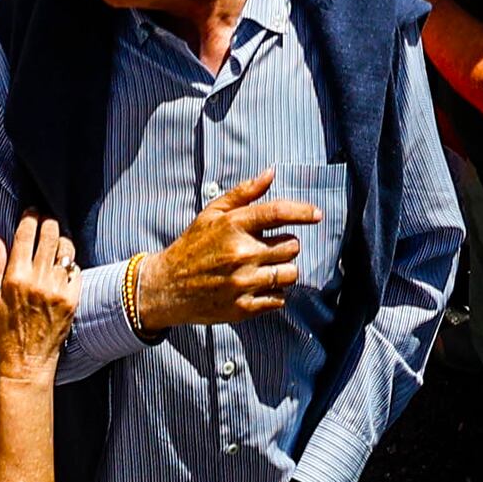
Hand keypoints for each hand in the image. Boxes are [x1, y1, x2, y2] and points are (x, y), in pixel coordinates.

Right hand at [0, 212, 80, 387]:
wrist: (27, 360)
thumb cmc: (5, 331)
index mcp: (16, 278)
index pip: (26, 235)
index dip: (30, 217)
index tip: (32, 211)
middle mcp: (38, 280)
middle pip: (50, 235)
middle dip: (48, 221)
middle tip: (46, 219)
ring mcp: (58, 289)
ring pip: (66, 249)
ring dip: (61, 239)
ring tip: (56, 239)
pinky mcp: (73, 299)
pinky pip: (77, 269)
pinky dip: (71, 262)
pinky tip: (64, 264)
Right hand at [129, 171, 318, 330]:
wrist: (166, 287)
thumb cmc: (192, 246)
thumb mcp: (211, 213)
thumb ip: (244, 193)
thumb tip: (271, 173)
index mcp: (233, 226)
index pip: (278, 212)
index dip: (302, 211)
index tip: (316, 214)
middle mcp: (241, 253)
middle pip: (291, 245)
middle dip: (286, 244)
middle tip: (270, 247)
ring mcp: (243, 282)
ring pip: (290, 273)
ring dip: (284, 269)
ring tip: (267, 267)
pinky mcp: (243, 308)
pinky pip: (279, 298)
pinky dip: (275, 292)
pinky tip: (259, 285)